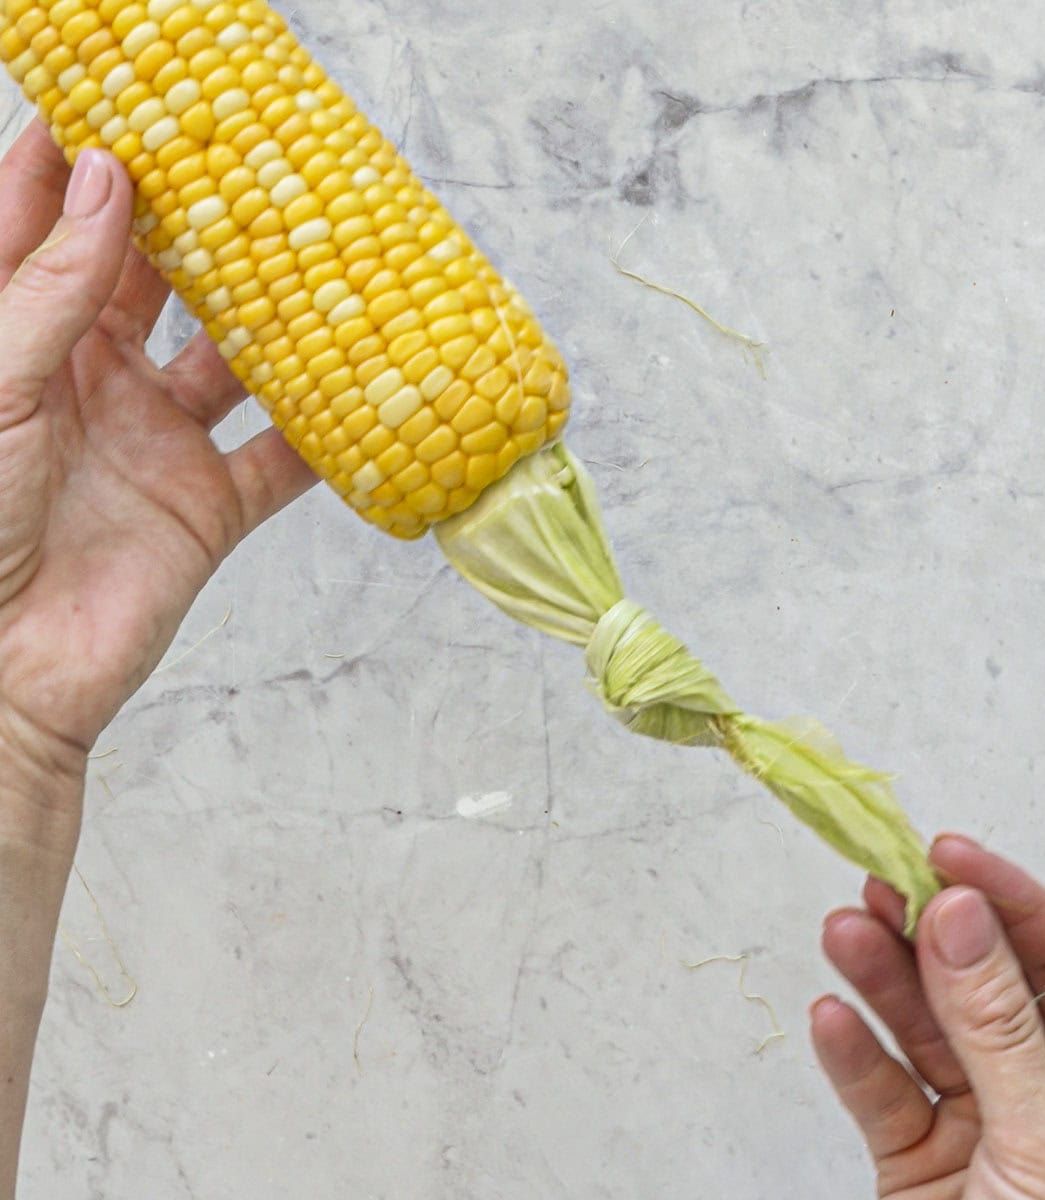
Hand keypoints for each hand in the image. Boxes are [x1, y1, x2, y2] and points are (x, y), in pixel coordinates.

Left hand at [0, 121, 313, 832]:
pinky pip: (282, 459)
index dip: (82, 161)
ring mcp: (158, 442)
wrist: (5, 671)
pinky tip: (365, 390)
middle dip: (198, 225)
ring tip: (324, 256)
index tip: (128, 99)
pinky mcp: (210, 506)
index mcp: (22, 341)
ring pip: (232, 361)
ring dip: (276, 318)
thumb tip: (104, 177)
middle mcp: (94, 381)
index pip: (50, 228)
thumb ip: (53, 285)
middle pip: (156, 282)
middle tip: (249, 164)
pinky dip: (326, 433)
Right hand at [810, 835, 1044, 1197]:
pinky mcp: (923, 1160)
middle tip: (880, 880)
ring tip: (843, 931)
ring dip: (881, 977)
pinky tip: (833, 1017)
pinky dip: (854, 1055)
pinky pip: (884, 1091)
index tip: (948, 853)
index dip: (1010, 897)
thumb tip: (961, 916)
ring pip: (926, 1027)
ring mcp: (986, 1122)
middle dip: (932, 931)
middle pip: (987, 980)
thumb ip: (1000, 1027)